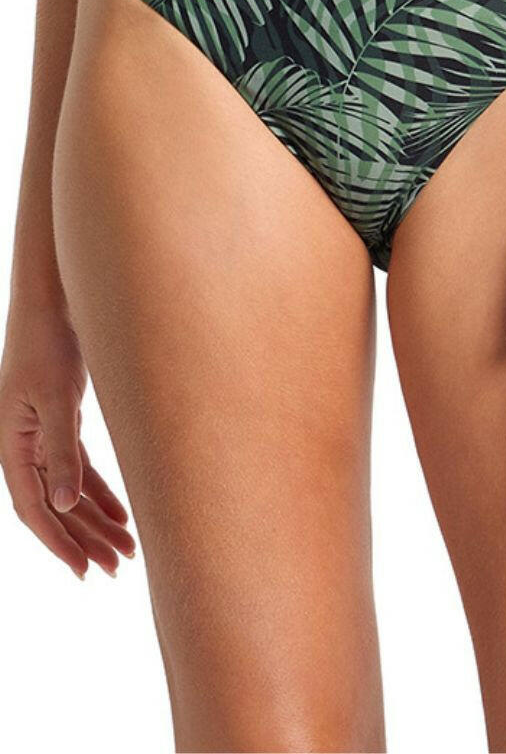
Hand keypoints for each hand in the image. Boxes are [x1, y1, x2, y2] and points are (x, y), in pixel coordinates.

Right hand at [0, 300, 135, 576]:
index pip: (32, 507)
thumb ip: (62, 451)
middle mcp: (22, 445)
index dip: (58, 541)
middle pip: (54, 506)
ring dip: (96, 520)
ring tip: (127, 550)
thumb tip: (62, 504)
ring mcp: (41, 434)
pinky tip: (123, 514)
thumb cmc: (49, 343)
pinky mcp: (61, 421)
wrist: (53, 302)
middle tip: (116, 567)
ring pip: (69, 490)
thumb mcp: (58, 398)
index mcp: (11, 444)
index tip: (83, 569)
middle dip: (85, 538)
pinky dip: (101, 491)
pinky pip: (80, 468)